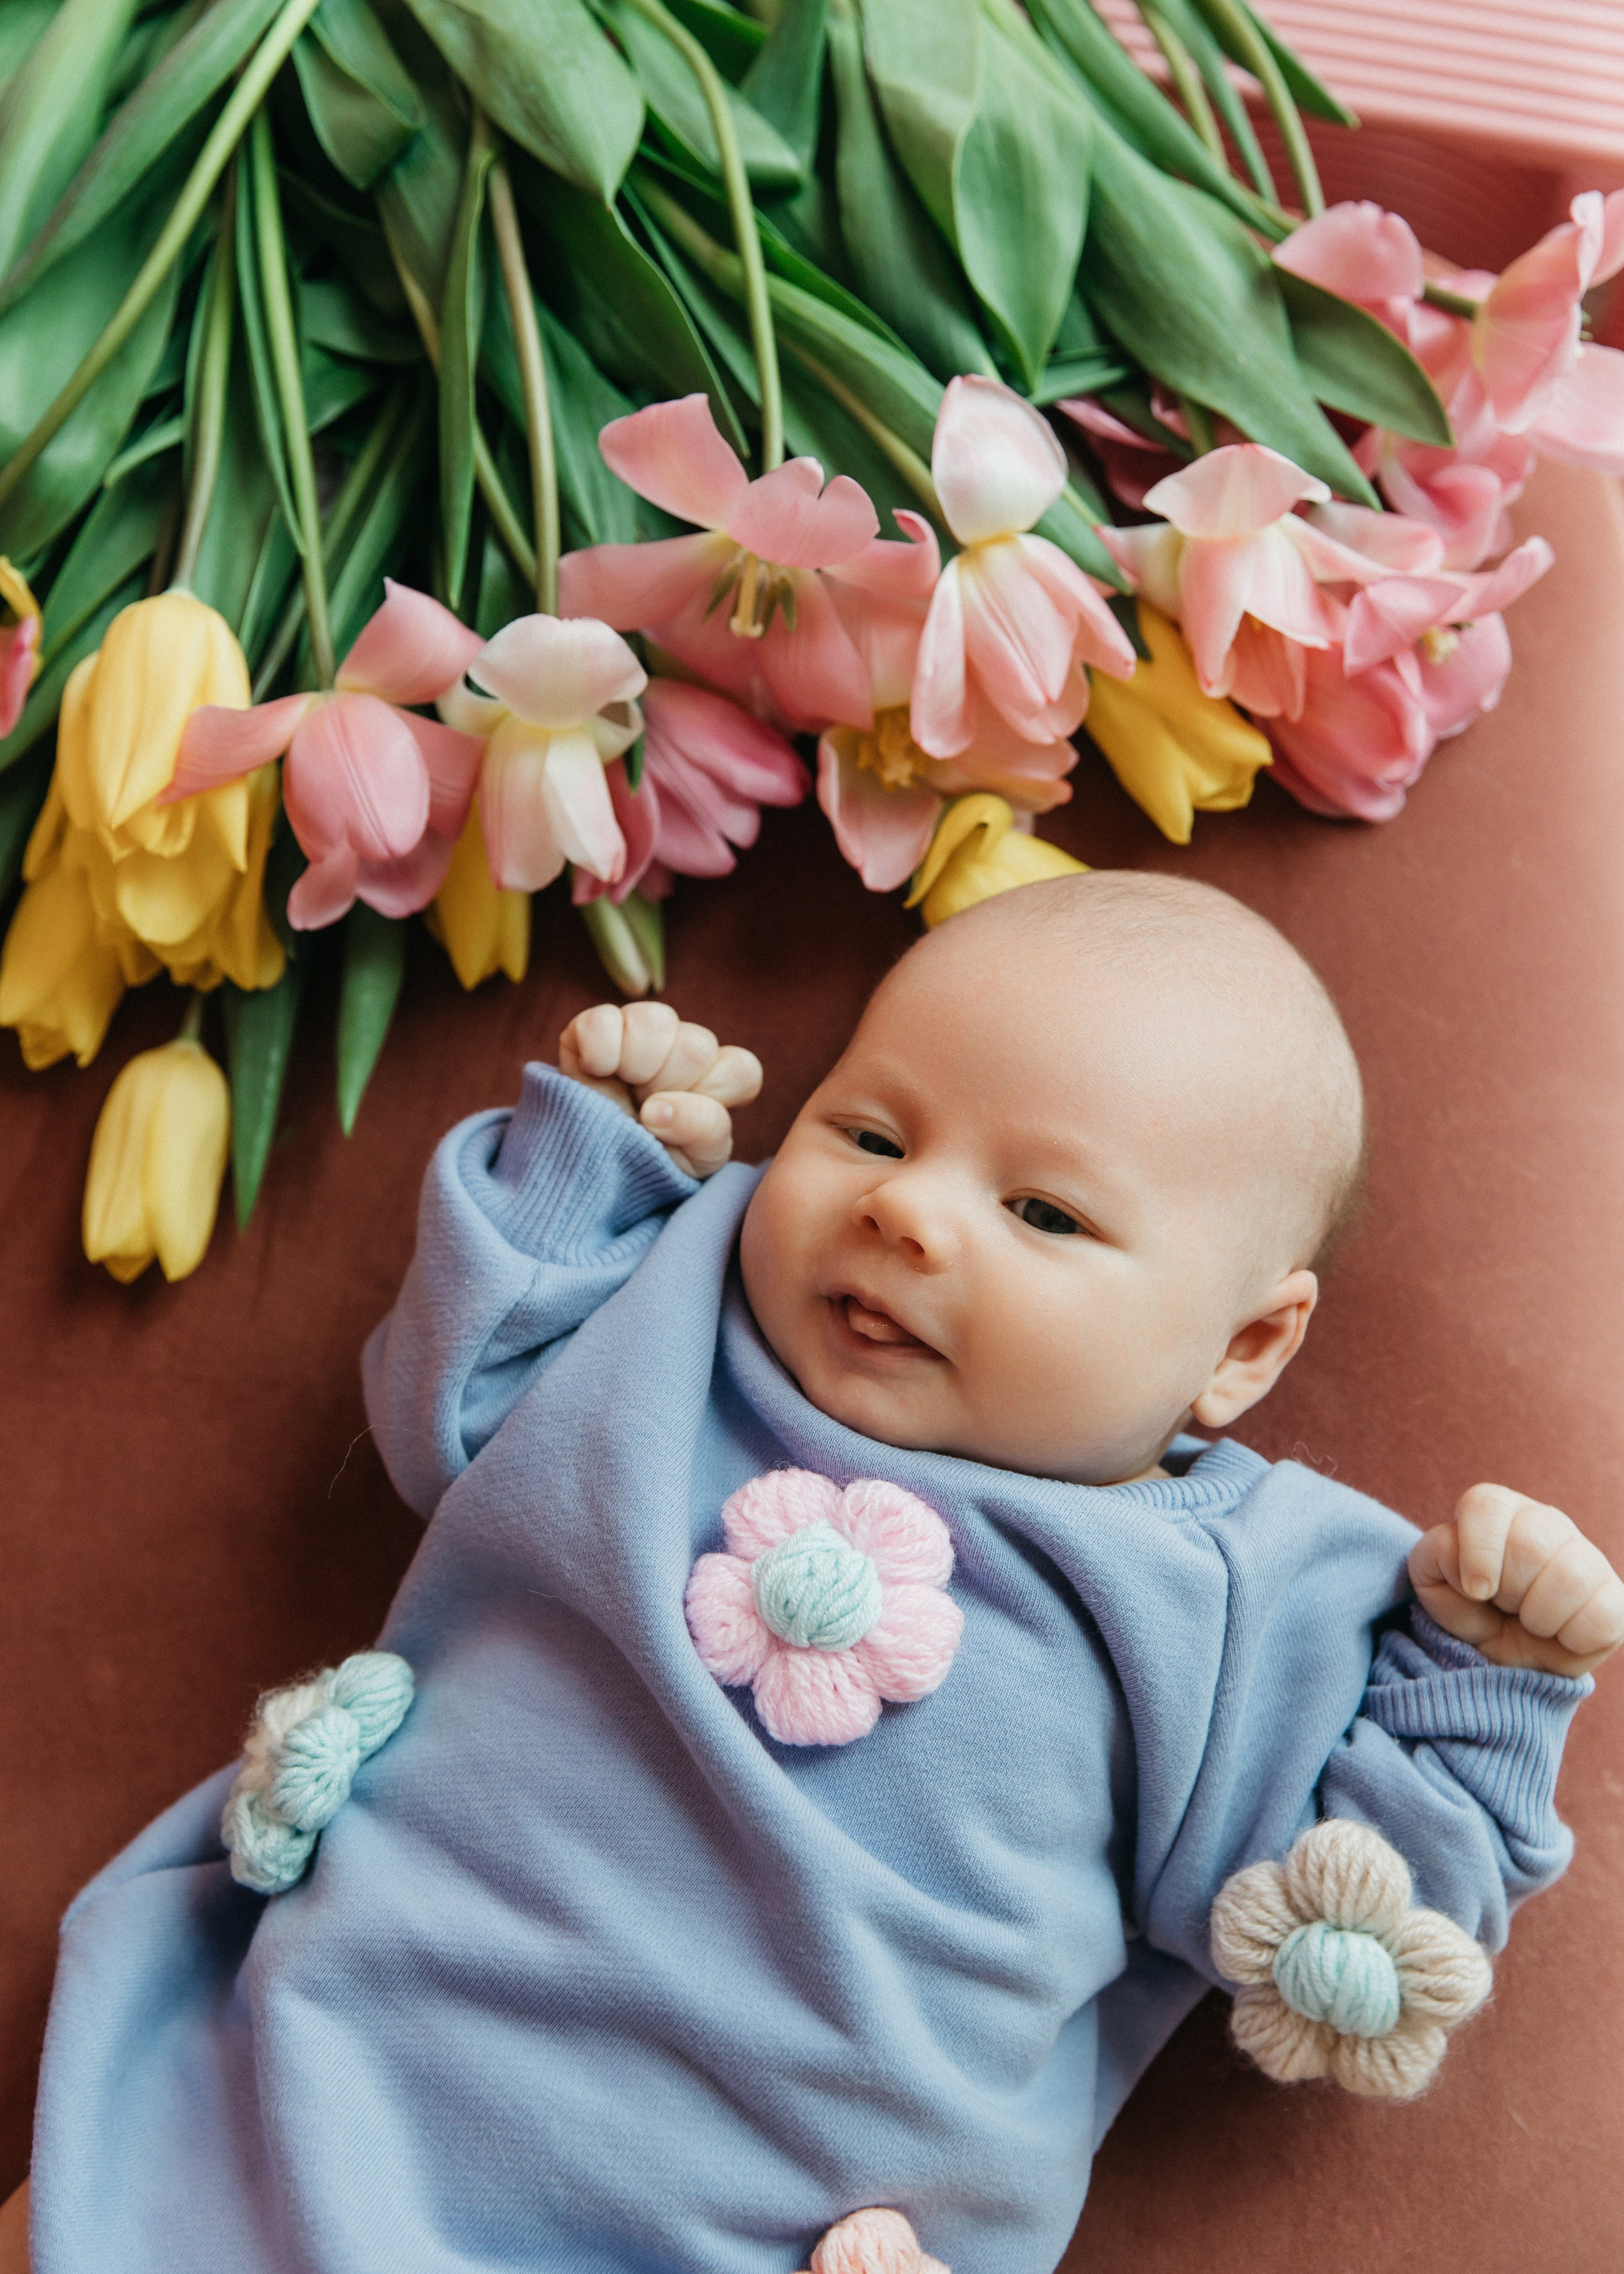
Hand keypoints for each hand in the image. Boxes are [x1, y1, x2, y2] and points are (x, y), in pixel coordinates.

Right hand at [558, 1002, 761, 1177]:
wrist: (597, 1166)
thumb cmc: (654, 1160)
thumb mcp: (693, 1161)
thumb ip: (703, 1132)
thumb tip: (658, 1109)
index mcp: (718, 1078)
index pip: (742, 1070)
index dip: (710, 1100)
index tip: (681, 1125)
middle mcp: (686, 1046)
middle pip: (697, 1047)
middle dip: (667, 1089)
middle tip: (645, 1114)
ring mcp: (642, 1030)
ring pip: (656, 1022)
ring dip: (637, 1067)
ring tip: (621, 1095)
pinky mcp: (597, 1025)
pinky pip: (603, 1021)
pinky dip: (598, 1052)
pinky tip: (595, 1073)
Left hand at [1410, 1484, 1623, 1677]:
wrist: (1507, 1663)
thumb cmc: (1472, 1614)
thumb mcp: (1437, 1587)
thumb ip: (1433, 1558)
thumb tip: (1458, 1552)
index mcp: (1498, 1511)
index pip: (1486, 1505)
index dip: (1478, 1553)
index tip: (1476, 1591)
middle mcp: (1546, 1522)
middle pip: (1528, 1544)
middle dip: (1508, 1591)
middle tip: (1505, 1607)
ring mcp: (1586, 1556)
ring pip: (1568, 1578)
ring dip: (1538, 1617)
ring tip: (1531, 1622)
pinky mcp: (1615, 1597)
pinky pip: (1601, 1618)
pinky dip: (1572, 1639)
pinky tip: (1561, 1635)